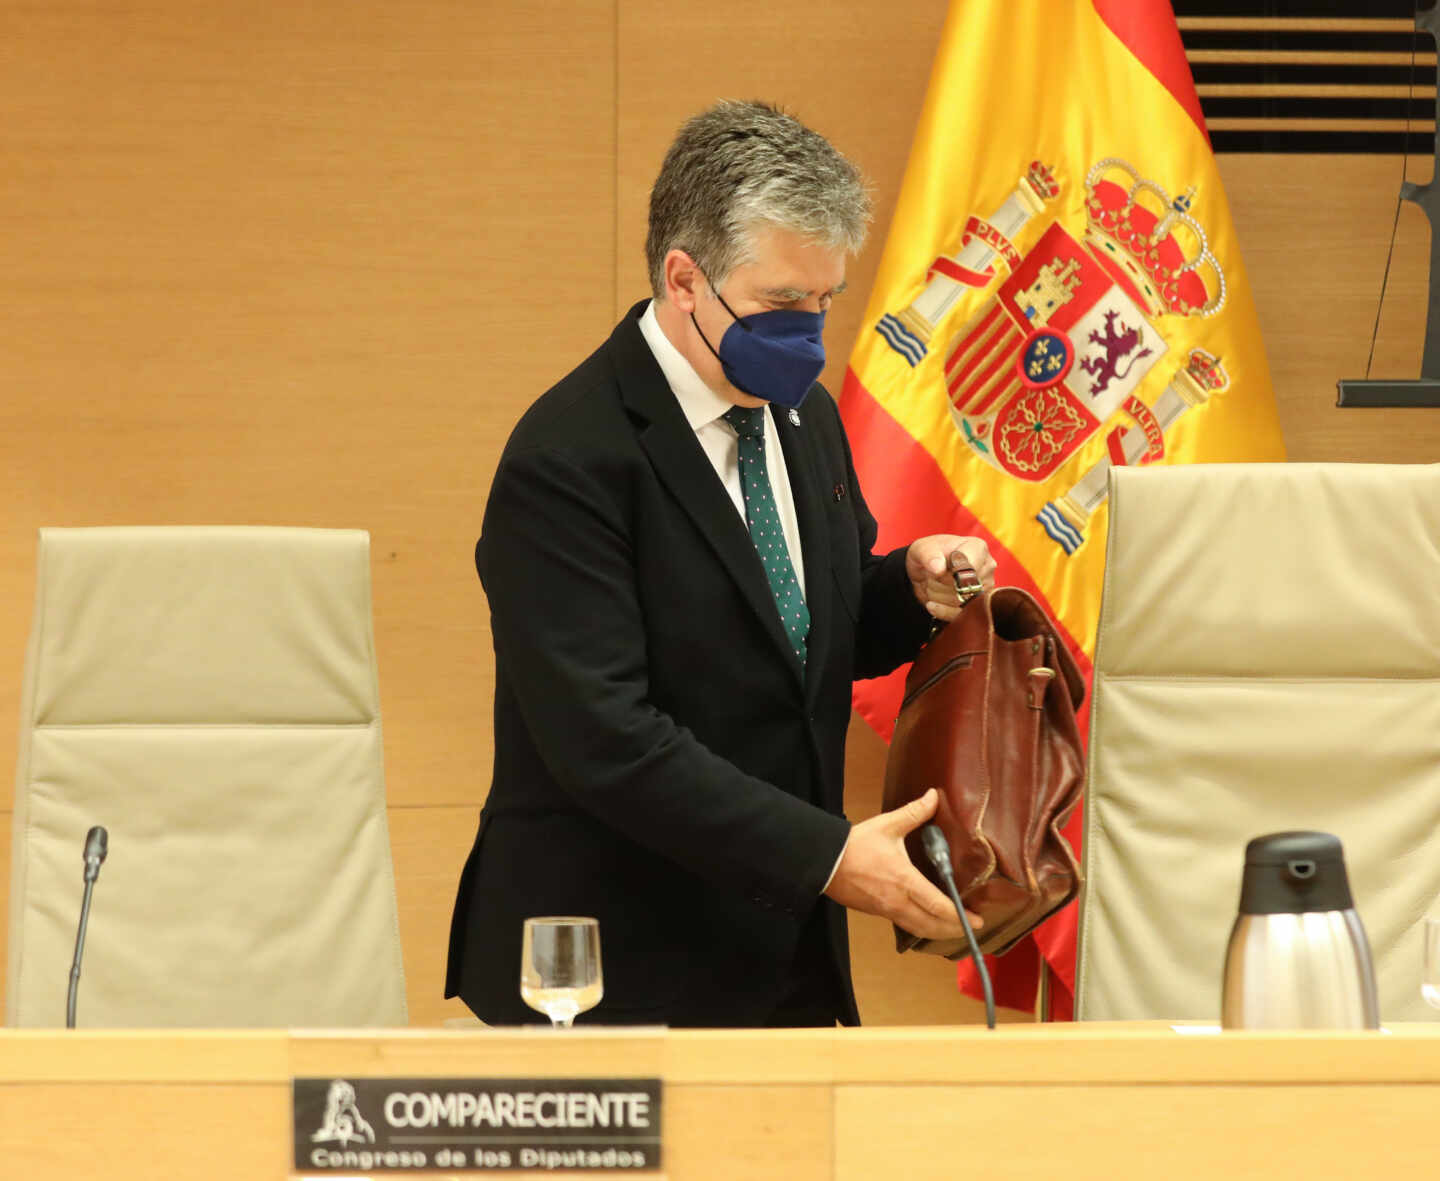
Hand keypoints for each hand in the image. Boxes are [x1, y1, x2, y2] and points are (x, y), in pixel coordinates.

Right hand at [823, 788, 981, 940]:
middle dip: (955, 930)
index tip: (977, 918)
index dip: (960, 916)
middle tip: (973, 927)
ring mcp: (887, 910)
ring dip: (939, 932)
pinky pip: (905, 926)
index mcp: (905, 881)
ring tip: (955, 929)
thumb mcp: (887, 825)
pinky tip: (927, 922)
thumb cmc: (856, 844)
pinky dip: (921, 928)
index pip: (938, 906)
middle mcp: (898, 901)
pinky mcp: (877, 912)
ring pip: (919, 930)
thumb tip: (934, 796)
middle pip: (932, 925)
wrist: (825, 861)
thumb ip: (914, 812)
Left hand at [906, 535, 995, 622]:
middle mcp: (987, 567)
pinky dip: (942, 611)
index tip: (937, 569)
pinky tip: (932, 604)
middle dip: (940, 584)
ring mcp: (985, 588)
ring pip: (960, 602)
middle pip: (963, 587)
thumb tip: (938, 568)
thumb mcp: (922, 549)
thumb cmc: (929, 555)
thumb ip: (928, 555)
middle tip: (933, 575)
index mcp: (978, 548)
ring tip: (935, 584)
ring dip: (939, 596)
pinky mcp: (979, 606)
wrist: (927, 570)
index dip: (948, 573)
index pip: (968, 567)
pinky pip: (961, 616)